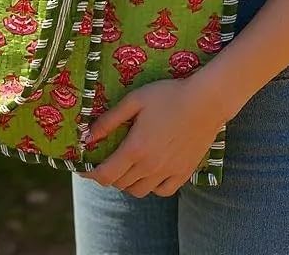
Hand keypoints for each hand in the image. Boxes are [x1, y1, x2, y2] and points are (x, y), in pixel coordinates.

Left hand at [80, 75, 226, 197]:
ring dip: (127, 183)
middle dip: (108, 175)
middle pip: (120, 184)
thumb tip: (88, 136)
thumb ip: (109, 120)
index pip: (106, 175)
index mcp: (135, 149)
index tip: (83, 170)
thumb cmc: (167, 96)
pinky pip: (162, 192)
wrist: (205, 102)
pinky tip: (149, 173)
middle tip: (105, 161)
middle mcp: (150, 167)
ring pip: (140, 191)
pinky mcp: (184, 173)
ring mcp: (168, 172)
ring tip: (125, 167)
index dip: (90, 175)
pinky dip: (151, 187)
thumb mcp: (134, 101)